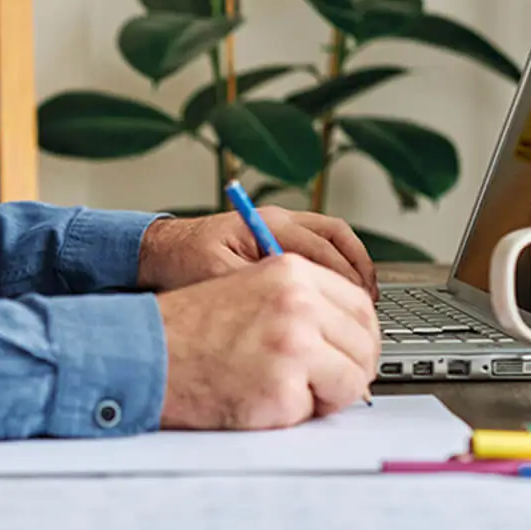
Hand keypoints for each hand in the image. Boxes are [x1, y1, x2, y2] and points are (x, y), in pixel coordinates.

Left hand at [138, 209, 377, 299]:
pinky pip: (320, 246)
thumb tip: (295, 308)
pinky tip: (340, 294)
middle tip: (368, 307)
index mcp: (267, 224)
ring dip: (353, 267)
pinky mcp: (276, 239)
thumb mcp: (218, 279)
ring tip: (364, 301)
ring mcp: (280, 227)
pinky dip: (337, 267)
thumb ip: (255, 288)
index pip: (322, 248)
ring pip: (335, 238)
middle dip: (358, 272)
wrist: (162, 252)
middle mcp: (279, 220)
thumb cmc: (183, 264)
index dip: (344, 281)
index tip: (355, 309)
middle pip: (337, 237)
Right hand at [156, 252, 379, 429]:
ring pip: (350, 380)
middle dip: (350, 369)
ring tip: (286, 391)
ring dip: (326, 394)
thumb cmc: (187, 329)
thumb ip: (300, 302)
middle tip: (329, 384)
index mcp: (291, 273)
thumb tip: (348, 334)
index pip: (360, 306)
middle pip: (363, 344)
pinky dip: (295, 414)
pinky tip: (261, 400)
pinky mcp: (282, 389)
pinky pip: (316, 411)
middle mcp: (297, 304)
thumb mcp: (249, 289)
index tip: (354, 353)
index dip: (361, 336)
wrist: (145, 353)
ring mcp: (293, 346)